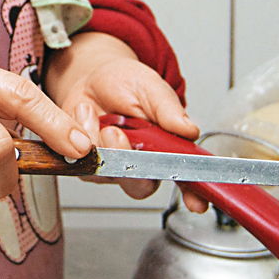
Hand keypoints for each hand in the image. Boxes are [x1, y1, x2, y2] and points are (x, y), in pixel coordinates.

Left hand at [42, 32, 209, 211]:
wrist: (92, 77)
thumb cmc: (127, 84)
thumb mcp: (151, 89)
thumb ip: (169, 110)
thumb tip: (190, 130)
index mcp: (166, 150)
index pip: (184, 178)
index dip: (192, 193)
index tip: (196, 202)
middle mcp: (140, 164)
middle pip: (140, 185)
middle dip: (127, 162)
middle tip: (117, 133)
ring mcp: (112, 167)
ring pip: (107, 173)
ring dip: (101, 143)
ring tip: (100, 115)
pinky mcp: (86, 164)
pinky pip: (81, 162)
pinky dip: (82, 134)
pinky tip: (86, 114)